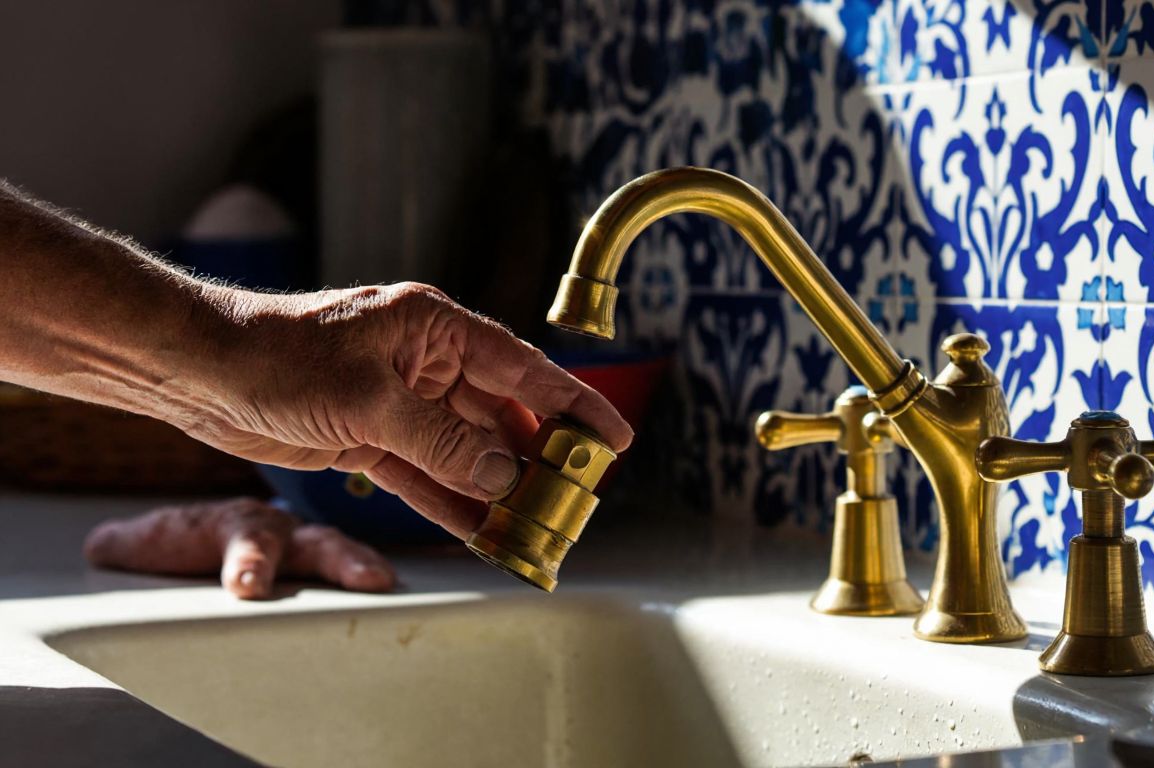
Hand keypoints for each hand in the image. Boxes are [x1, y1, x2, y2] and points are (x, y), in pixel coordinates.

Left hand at [84, 498, 395, 599]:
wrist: (212, 535)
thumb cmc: (187, 540)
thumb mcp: (153, 541)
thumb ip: (131, 544)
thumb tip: (103, 547)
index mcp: (240, 524)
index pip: (247, 541)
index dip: (250, 563)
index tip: (247, 586)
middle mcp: (284, 531)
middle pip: (316, 543)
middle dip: (340, 562)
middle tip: (366, 581)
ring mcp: (309, 547)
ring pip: (343, 552)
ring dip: (365, 566)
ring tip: (386, 585)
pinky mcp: (326, 566)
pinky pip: (356, 568)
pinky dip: (375, 573)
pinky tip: (400, 593)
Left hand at [177, 282, 632, 538]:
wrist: (199, 371)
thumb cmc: (277, 357)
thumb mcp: (370, 402)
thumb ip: (443, 442)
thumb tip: (504, 478)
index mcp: (434, 328)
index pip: (523, 368)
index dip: (574, 405)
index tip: (614, 439)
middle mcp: (424, 362)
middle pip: (500, 415)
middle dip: (536, 459)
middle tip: (574, 500)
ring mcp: (399, 402)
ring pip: (466, 451)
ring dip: (496, 490)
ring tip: (534, 528)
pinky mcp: (369, 436)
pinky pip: (426, 474)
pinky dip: (452, 503)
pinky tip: (482, 532)